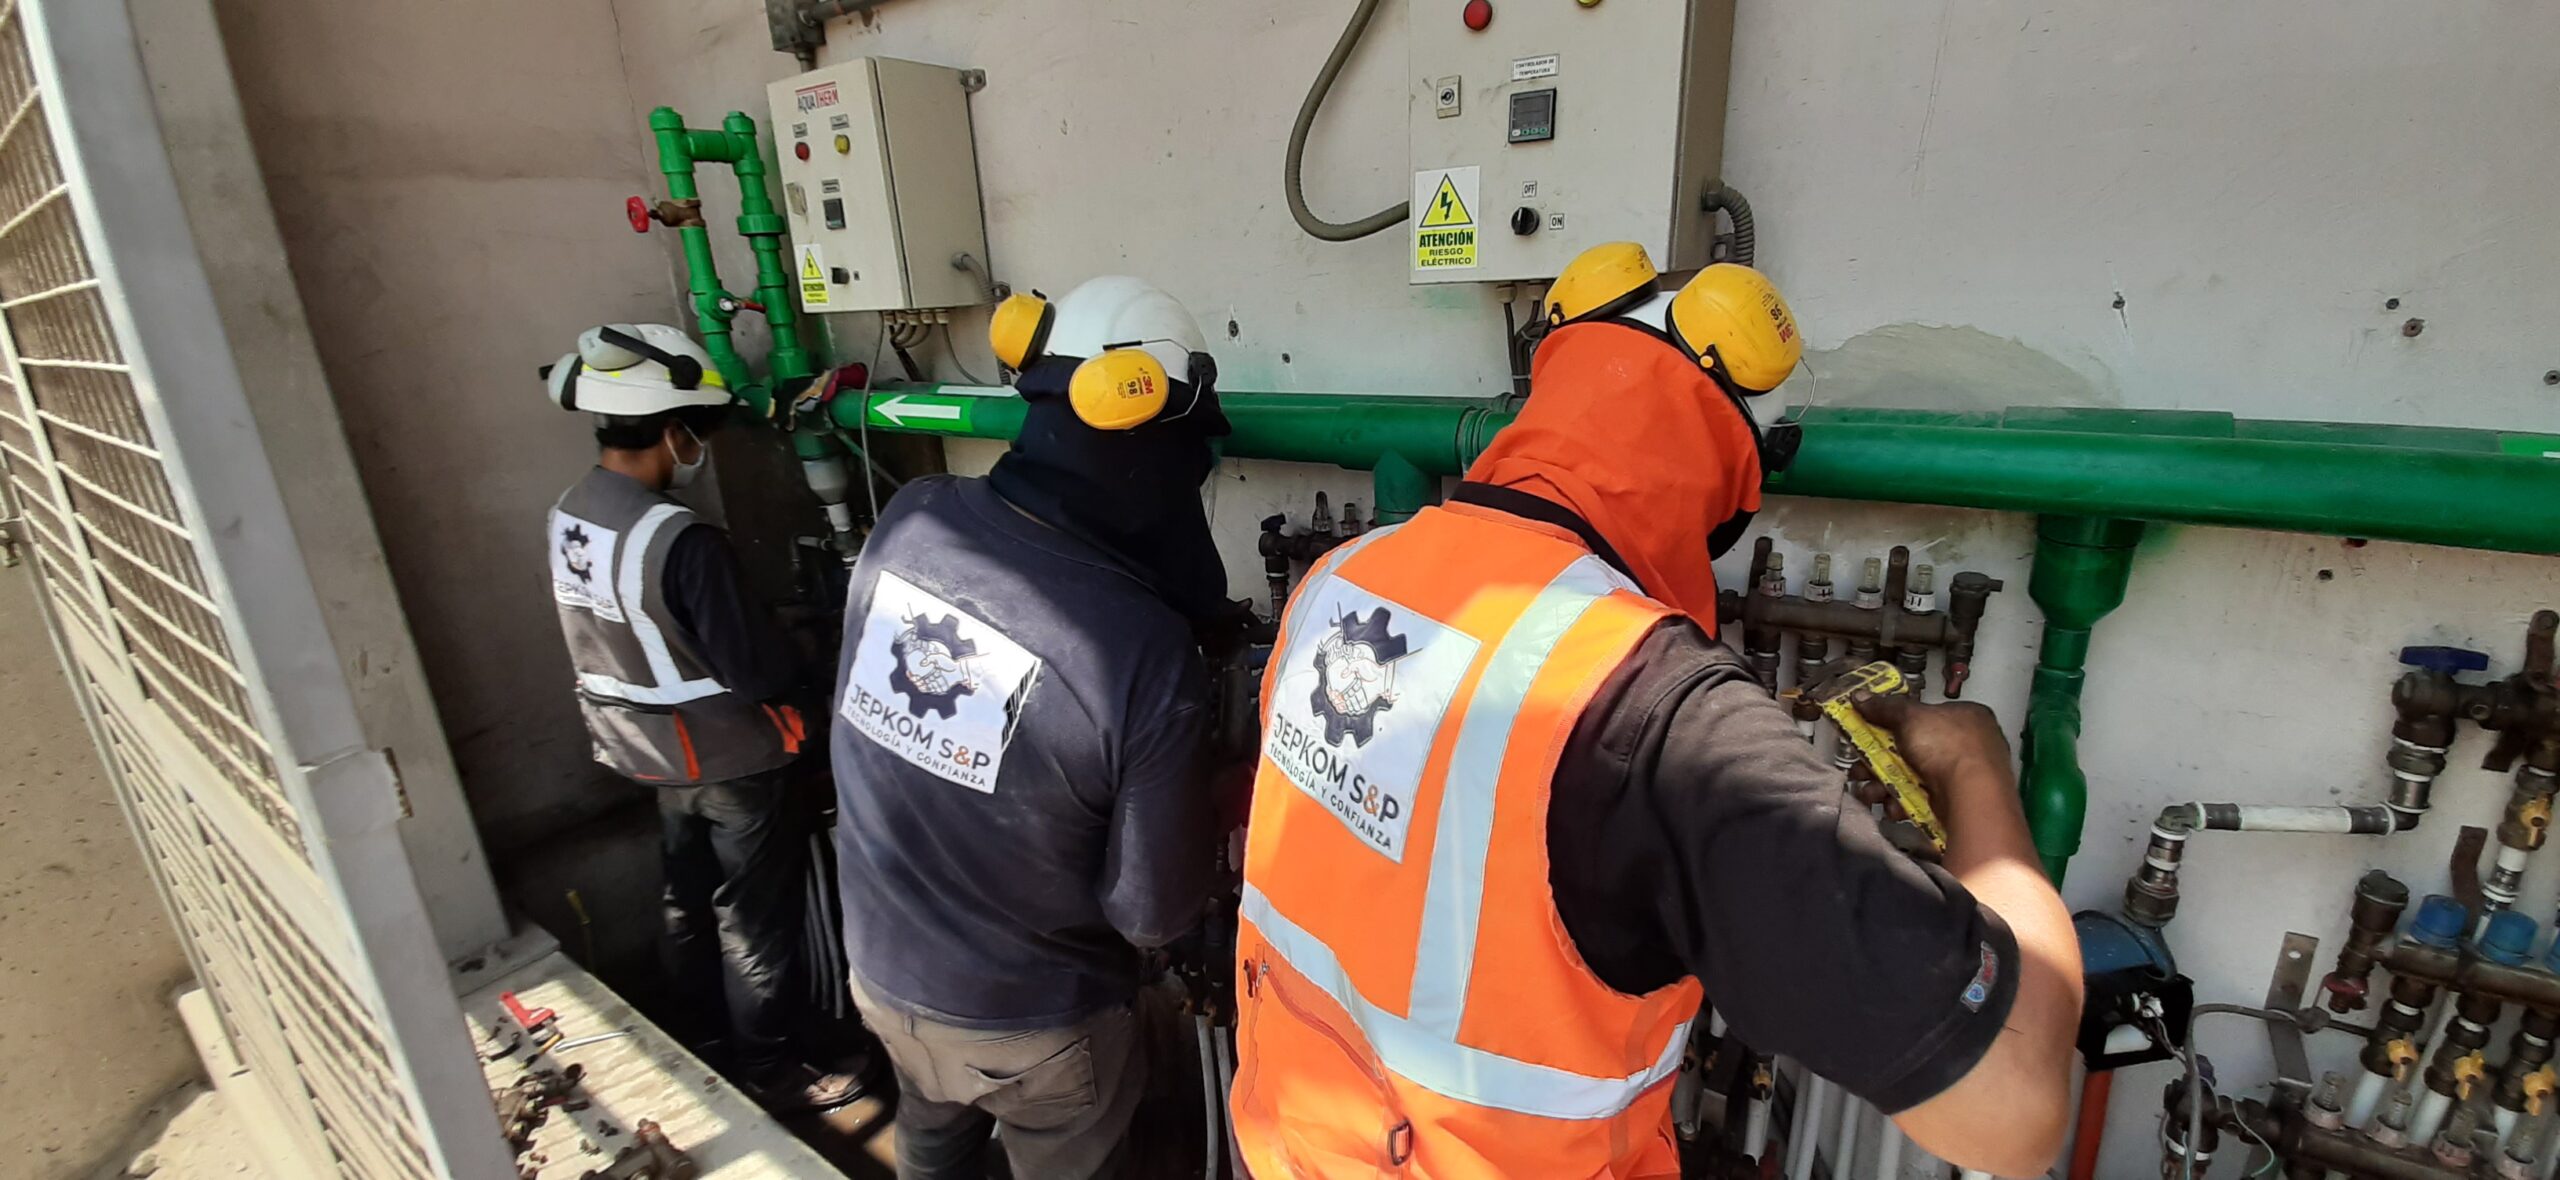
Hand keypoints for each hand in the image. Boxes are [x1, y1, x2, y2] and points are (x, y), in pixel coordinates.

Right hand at [1853, 694, 2012, 792]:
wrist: (1971, 796)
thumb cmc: (1948, 747)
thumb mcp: (1910, 717)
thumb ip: (1884, 708)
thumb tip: (1860, 697)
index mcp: (1967, 715)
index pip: (1926, 714)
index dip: (1895, 722)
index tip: (1872, 731)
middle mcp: (1970, 743)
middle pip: (1914, 748)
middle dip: (1881, 760)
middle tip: (1861, 768)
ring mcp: (1965, 775)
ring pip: (1915, 775)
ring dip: (1886, 784)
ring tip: (1869, 791)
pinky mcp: (1959, 801)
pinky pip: (1924, 797)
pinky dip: (1904, 801)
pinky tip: (1891, 806)